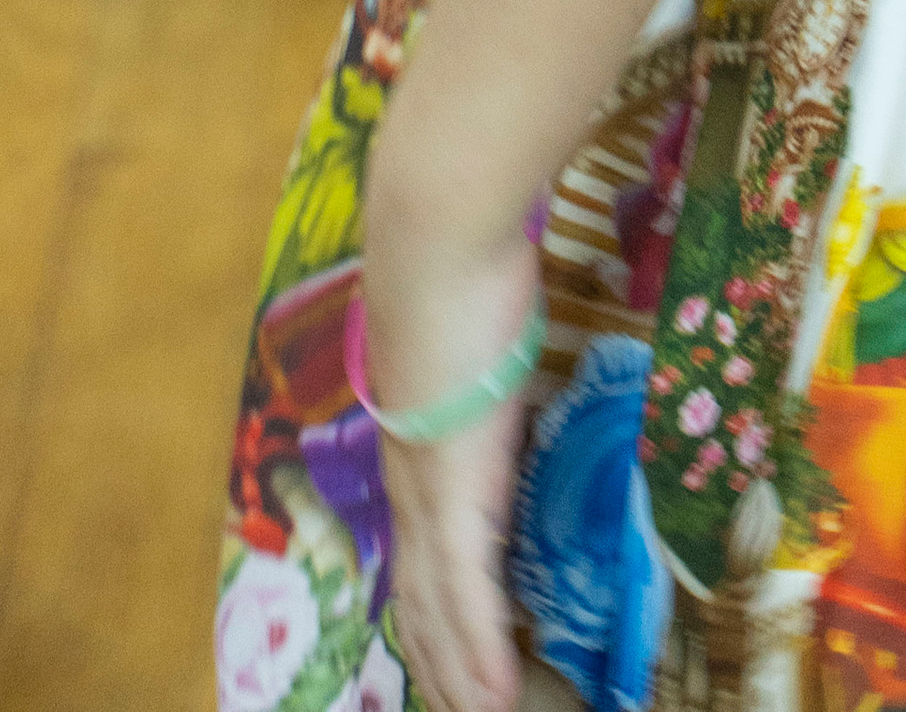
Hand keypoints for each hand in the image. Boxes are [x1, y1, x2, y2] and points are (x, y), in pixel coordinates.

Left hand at [364, 237, 541, 711]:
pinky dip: (481, 650)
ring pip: (439, 612)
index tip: (447, 655)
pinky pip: (469, 593)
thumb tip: (496, 356)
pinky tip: (495, 695)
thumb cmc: (461, 268)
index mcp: (411, 449)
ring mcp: (428, 492)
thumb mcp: (473, 331)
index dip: (433, 612)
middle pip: (420, 599)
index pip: (418, 554)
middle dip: (442, 661)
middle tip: (466, 708)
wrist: (436, 240)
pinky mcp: (456, 491)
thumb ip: (479, 363)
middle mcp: (409, 485)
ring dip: (461, 674)